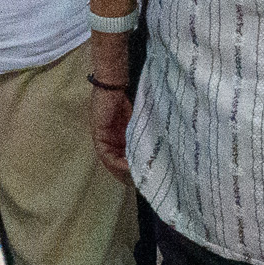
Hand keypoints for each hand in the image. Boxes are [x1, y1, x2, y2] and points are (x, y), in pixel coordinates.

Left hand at [90, 33, 136, 176]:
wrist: (115, 81)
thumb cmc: (129, 95)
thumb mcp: (141, 118)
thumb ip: (145, 130)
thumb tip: (163, 144)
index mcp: (120, 135)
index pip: (125, 158)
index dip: (135, 169)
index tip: (149, 176)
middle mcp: (110, 139)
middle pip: (118, 164)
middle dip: (130, 175)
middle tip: (145, 183)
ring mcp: (103, 138)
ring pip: (112, 163)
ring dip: (124, 172)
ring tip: (138, 179)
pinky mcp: (100, 136)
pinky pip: (107, 156)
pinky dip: (118, 163)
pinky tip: (129, 167)